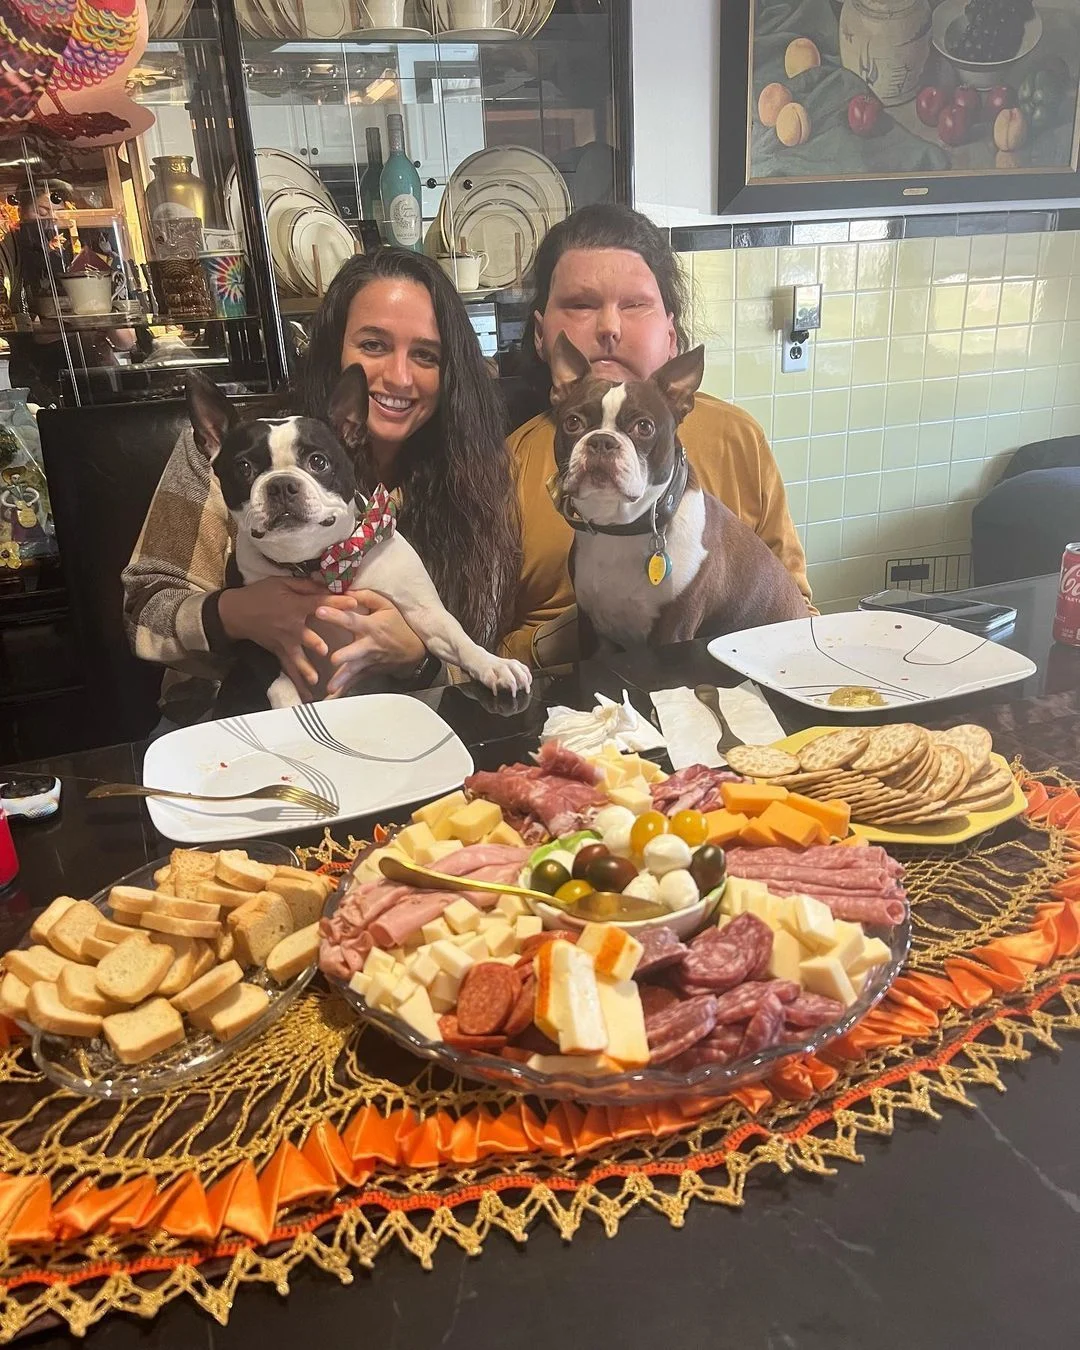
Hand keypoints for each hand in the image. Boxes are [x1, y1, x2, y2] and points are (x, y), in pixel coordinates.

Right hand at [217, 577, 355, 693]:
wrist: (236, 613)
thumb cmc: (261, 594)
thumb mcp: (282, 583)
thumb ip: (306, 585)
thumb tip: (330, 585)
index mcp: (294, 606)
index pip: (318, 603)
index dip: (336, 602)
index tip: (354, 602)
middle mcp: (290, 626)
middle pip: (305, 635)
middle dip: (315, 642)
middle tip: (326, 650)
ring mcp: (284, 642)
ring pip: (296, 657)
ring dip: (305, 668)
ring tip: (314, 679)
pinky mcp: (279, 652)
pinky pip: (289, 668)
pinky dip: (298, 682)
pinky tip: (308, 696)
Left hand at [314, 589, 426, 695]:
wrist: (413, 652)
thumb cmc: (398, 625)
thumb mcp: (386, 605)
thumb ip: (365, 596)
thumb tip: (345, 590)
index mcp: (371, 626)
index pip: (351, 620)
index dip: (337, 615)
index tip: (319, 611)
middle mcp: (368, 645)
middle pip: (355, 651)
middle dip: (346, 655)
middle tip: (334, 659)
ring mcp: (367, 661)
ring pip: (354, 671)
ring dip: (342, 679)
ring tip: (330, 689)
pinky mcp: (366, 672)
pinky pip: (353, 683)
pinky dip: (342, 692)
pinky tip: (330, 700)